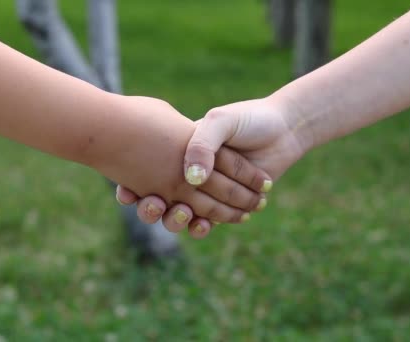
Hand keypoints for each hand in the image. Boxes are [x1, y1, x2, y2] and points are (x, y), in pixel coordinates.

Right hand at [99, 95, 271, 228]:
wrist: (282, 130)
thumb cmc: (246, 120)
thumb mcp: (218, 121)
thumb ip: (202, 144)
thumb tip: (191, 179)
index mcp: (174, 152)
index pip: (144, 173)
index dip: (130, 187)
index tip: (127, 192)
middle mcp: (182, 174)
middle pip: (155, 201)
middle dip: (149, 209)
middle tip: (155, 203)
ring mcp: (201, 193)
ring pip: (177, 216)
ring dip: (176, 220)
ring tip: (185, 213)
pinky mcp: (221, 208)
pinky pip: (203, 224)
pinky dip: (201, 228)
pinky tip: (207, 224)